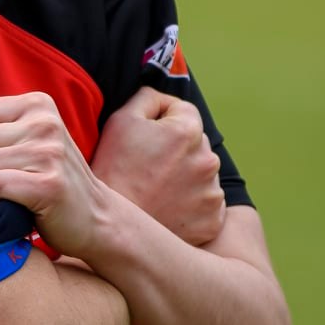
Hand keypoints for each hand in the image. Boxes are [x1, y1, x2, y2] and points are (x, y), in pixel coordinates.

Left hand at [0, 91, 113, 260]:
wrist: (97, 218)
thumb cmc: (48, 178)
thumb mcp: (28, 139)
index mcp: (36, 104)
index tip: (0, 158)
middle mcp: (45, 122)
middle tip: (12, 179)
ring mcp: (49, 152)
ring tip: (17, 190)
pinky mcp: (50, 184)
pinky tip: (18, 203)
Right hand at [91, 87, 225, 246]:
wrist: (112, 226)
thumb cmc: (112, 169)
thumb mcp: (120, 120)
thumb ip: (147, 98)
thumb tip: (162, 100)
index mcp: (189, 131)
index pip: (183, 110)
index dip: (160, 119)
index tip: (143, 136)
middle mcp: (209, 160)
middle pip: (194, 142)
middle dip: (176, 147)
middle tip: (146, 164)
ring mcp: (213, 193)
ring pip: (201, 172)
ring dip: (185, 175)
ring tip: (155, 187)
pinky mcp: (212, 221)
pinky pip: (205, 203)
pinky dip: (190, 203)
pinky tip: (166, 205)